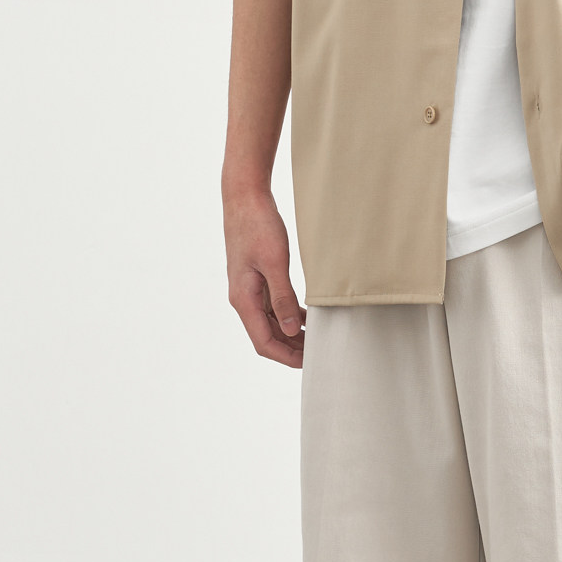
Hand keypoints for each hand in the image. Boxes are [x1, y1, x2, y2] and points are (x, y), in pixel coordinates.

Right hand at [225, 181, 305, 366]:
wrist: (244, 198)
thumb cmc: (258, 226)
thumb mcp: (275, 262)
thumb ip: (282, 297)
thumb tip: (291, 330)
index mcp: (244, 299)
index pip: (263, 342)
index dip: (286, 356)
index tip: (309, 362)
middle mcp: (244, 299)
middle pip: (267, 336)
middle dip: (291, 349)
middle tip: (318, 353)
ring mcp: (249, 289)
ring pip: (270, 322)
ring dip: (291, 334)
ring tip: (316, 339)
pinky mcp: (256, 279)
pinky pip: (272, 306)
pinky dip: (289, 315)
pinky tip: (307, 318)